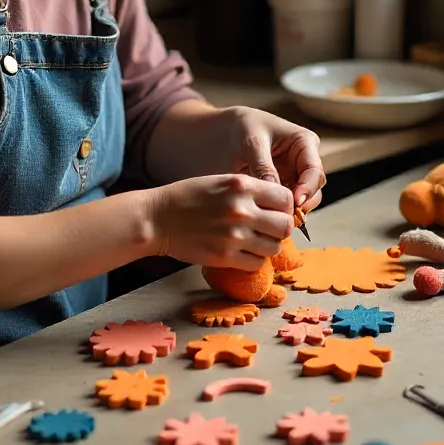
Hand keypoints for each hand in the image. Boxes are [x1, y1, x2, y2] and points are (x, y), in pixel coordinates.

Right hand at [148, 173, 293, 269]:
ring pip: (274, 247)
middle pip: (285, 226)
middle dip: (281, 228)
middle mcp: (243, 210)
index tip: (277, 211)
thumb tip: (278, 206)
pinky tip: (242, 252)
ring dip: (267, 246)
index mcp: (243, 186)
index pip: (286, 199)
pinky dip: (253, 260)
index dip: (285, 207)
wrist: (157, 218)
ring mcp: (235, 236)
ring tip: (253, 241)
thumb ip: (250, 190)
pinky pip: (256, 263)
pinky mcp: (225, 257)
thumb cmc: (188, 197)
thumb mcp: (221, 181)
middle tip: (269, 229)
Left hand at [220, 106, 325, 214]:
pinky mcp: (283, 188)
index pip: (314, 170)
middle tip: (283, 215)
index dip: (307, 187)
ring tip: (271, 216)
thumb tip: (275, 193)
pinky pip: (287, 204)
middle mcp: (304, 161)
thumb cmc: (243, 127)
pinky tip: (265, 215)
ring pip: (303, 200)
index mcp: (305, 143)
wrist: (228, 130)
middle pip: (314, 189)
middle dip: (301, 204)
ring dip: (290, 210)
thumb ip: (264, 167)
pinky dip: (279, 211)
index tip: (294, 201)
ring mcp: (295, 176)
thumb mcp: (252, 143)